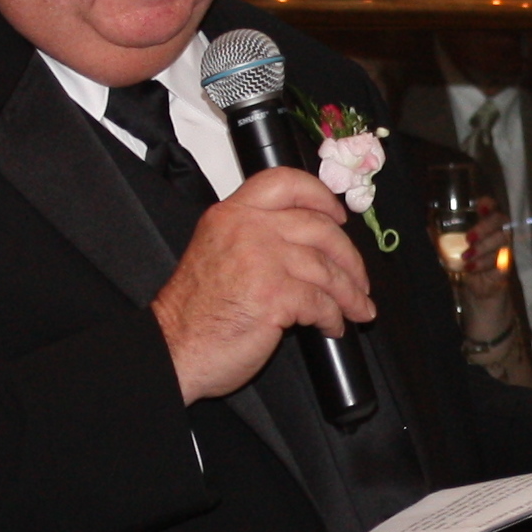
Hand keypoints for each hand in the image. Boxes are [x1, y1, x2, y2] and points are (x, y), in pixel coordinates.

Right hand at [152, 169, 376, 404]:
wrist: (173, 348)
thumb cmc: (193, 313)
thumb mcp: (216, 252)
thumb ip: (252, 237)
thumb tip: (304, 246)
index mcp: (231, 214)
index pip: (284, 182)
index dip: (320, 196)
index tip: (338, 216)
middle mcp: (247, 229)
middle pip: (319, 227)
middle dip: (349, 256)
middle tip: (359, 278)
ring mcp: (262, 260)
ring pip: (326, 268)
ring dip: (350, 292)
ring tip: (358, 309)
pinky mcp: (274, 295)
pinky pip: (321, 301)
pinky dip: (334, 317)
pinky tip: (334, 326)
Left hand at [451, 195, 521, 310]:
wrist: (475, 289)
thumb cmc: (463, 263)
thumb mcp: (448, 250)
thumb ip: (440, 239)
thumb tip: (427, 229)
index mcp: (483, 222)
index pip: (491, 206)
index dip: (488, 204)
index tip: (479, 207)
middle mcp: (497, 231)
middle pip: (499, 220)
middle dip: (484, 228)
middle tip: (468, 238)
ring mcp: (504, 247)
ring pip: (501, 240)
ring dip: (482, 248)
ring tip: (466, 258)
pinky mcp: (507, 264)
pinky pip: (501, 260)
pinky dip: (484, 264)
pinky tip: (472, 269)